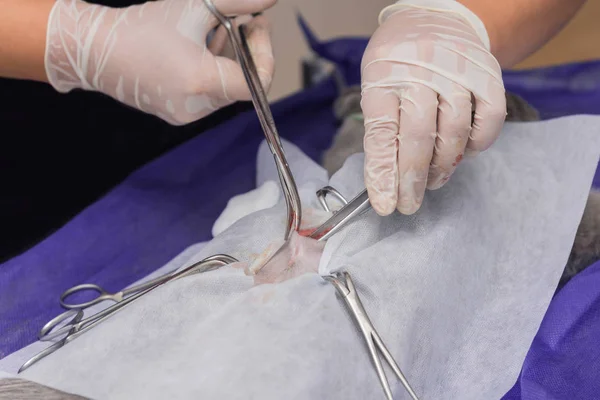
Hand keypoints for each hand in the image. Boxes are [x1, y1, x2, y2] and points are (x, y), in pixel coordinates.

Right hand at [45, 0, 275, 124]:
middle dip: (248, 49)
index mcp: (202, 83)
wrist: (94, 50)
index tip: (256, 22)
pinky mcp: (177, 115)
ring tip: (219, 28)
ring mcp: (186, 115)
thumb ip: (238, 2)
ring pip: (226, 88)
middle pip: (243, 83)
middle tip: (243, 18)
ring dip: (230, 58)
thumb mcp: (196, 7)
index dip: (264, 50)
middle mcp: (197, 107)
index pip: (258, 81)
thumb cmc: (141, 27)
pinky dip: (212, 71)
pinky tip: (201, 46)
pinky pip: (208, 95)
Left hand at [361, 0, 505, 215]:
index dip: (382, 174)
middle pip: (417, 138)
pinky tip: (462, 153)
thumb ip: (382, 126)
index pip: (381, 134)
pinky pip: (488, 121)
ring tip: (433, 181)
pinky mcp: (488, 76)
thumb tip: (387, 179)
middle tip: (408, 205)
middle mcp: (421, 74)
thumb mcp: (376, 84)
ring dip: (442, 167)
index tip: (384, 204)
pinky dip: (477, 145)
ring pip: (453, 133)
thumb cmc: (400, 61)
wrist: (438, 19)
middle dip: (412, 180)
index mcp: (384, 77)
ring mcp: (457, 73)